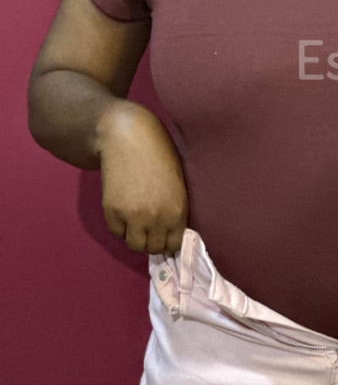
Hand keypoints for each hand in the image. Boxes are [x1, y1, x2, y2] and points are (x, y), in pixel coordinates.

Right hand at [97, 101, 188, 255]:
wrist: (128, 136)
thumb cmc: (159, 154)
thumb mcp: (177, 184)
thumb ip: (174, 209)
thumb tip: (170, 233)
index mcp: (178, 211)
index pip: (174, 244)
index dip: (167, 240)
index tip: (163, 234)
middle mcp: (157, 218)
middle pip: (153, 248)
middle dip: (151, 240)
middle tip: (148, 228)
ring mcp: (133, 216)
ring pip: (134, 245)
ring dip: (135, 236)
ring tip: (135, 221)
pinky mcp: (112, 211)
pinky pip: (116, 232)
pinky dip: (119, 226)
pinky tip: (123, 210)